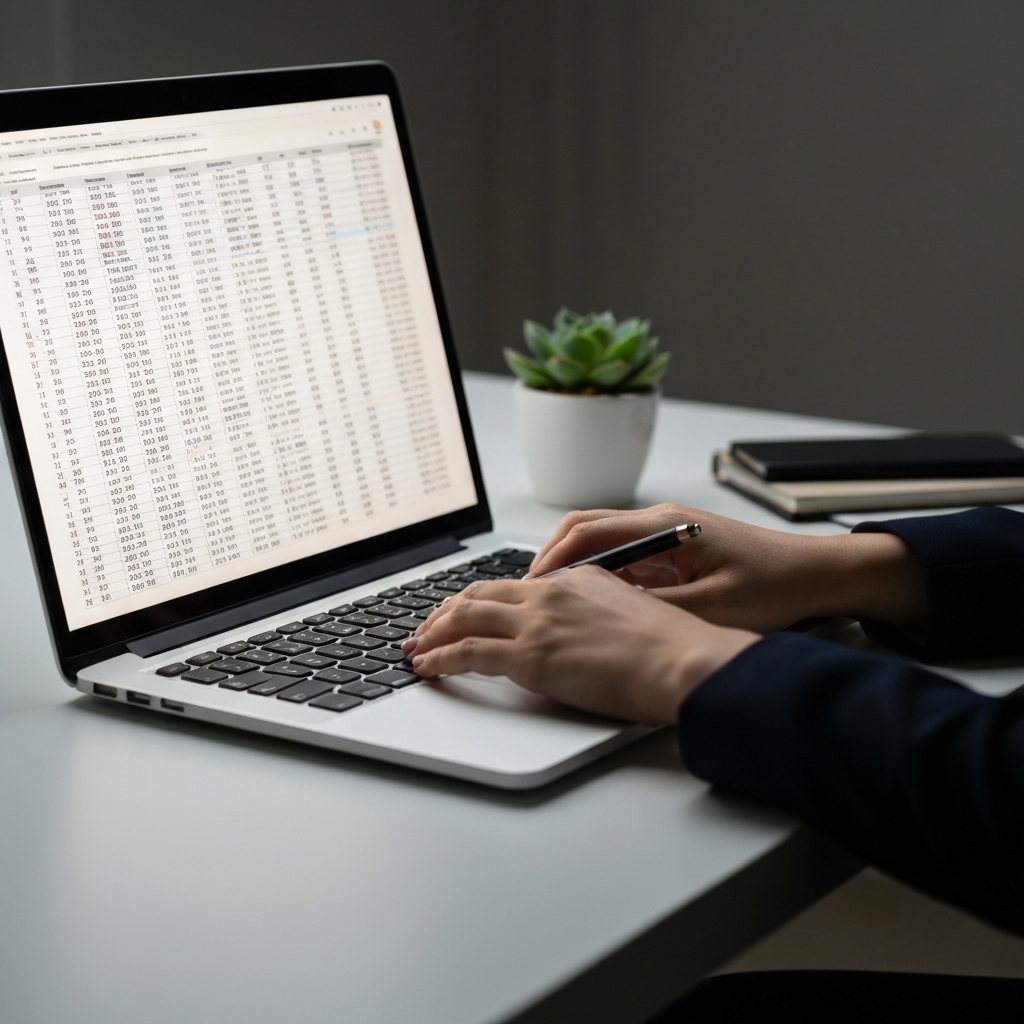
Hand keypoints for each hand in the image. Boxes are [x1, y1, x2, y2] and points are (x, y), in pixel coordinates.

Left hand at [402, 567, 758, 724]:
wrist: (684, 662)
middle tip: (428, 625)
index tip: (468, 610)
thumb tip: (584, 636)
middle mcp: (552, 593)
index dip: (484, 598)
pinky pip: (466, 653)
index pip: (517, 584)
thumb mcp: (635, 616)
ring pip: (464, 617)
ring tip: (416, 647)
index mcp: (579, 579)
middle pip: (481, 593)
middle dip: (446, 610)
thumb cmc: (674, 650)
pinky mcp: (530, 656)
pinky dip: (438, 659)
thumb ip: (600, 617)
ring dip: (433, 632)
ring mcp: (538, 622)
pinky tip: (425, 668)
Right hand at [528, 504, 925, 632]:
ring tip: (551, 603)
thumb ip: (655, 611)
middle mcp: (661, 519)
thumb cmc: (774, 585)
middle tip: (529, 595)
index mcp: (665, 525)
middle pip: (586, 528)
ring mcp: (667, 531)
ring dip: (573, 567)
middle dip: (551, 559)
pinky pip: (623, 556)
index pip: (588, 531)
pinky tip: (593, 604)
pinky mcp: (674, 547)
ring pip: (601, 541)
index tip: (530, 587)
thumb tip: (603, 620)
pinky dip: (599, 575)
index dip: (552, 559)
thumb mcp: (712, 608)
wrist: (817, 573)